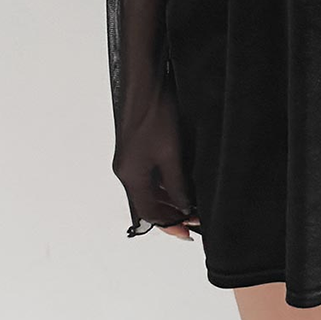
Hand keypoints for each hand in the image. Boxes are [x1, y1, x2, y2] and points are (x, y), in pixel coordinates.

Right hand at [112, 85, 197, 241]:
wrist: (146, 85)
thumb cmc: (156, 115)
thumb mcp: (171, 154)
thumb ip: (177, 184)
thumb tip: (183, 207)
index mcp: (131, 177)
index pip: (150, 214)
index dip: (171, 225)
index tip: (188, 233)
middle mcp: (126, 172)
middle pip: (148, 204)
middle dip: (171, 214)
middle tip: (194, 220)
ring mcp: (129, 161)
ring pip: (149, 191)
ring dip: (169, 200)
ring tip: (191, 205)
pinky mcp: (135, 150)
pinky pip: (149, 177)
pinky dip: (165, 185)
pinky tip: (181, 184)